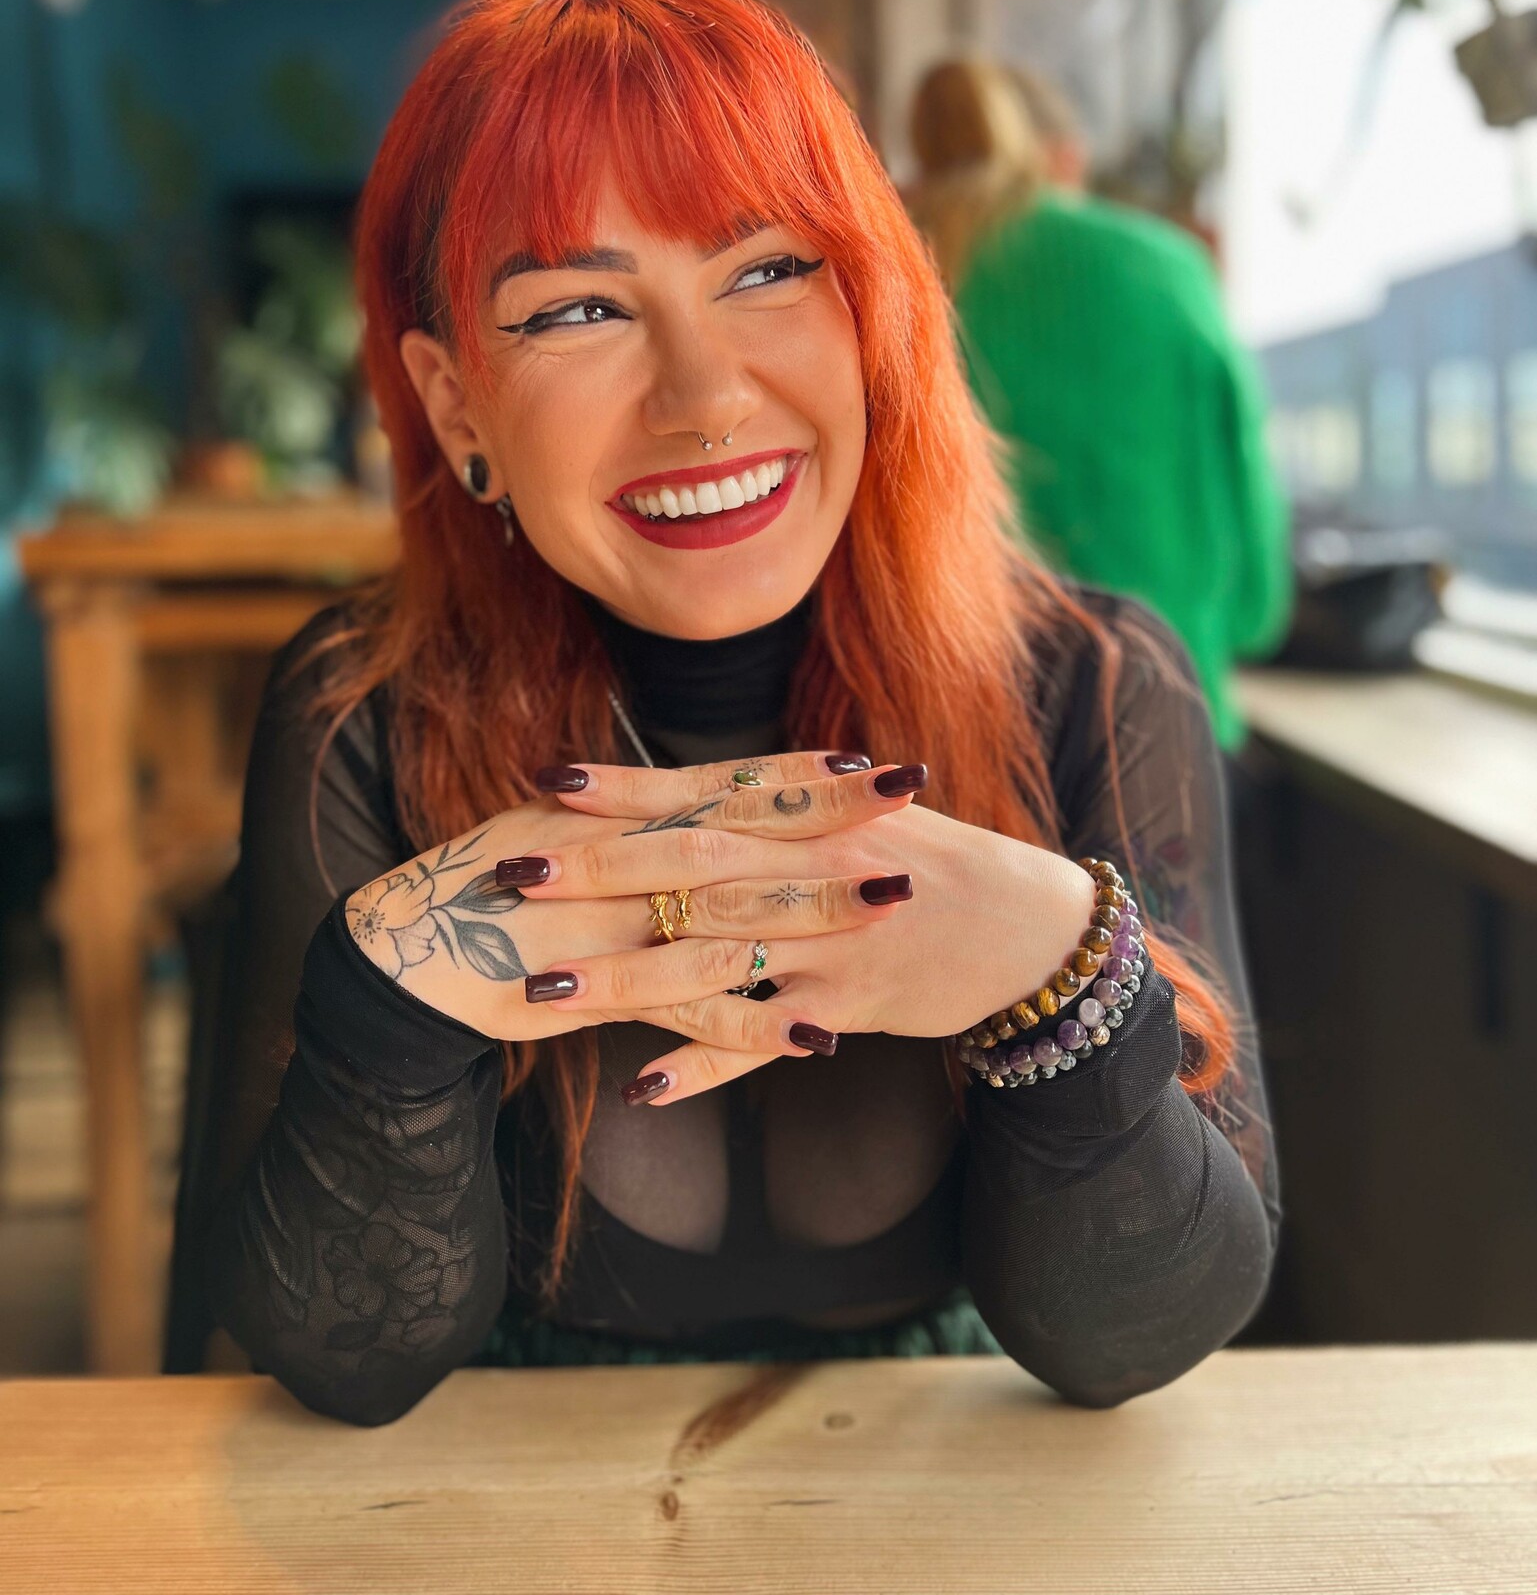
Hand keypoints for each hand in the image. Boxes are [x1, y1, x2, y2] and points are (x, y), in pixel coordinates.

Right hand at [341, 749, 918, 1049]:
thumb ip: (637, 816)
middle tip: (915, 807)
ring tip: (891, 910)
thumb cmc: (491, 886)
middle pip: (744, 838)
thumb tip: (706, 794)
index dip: (803, 778)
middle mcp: (624, 859)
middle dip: (832, 825)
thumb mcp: (564, 829)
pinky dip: (751, 1026)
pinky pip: (686, 1013)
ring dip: (815, 915)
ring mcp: (614, 925)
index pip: (728, 786)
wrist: (408, 946)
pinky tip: (815, 1037)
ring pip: (730, 918)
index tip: (873, 767)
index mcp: (620, 815)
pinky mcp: (598, 992)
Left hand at [527, 755, 1096, 1103]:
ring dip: (620, 980)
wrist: (1033, 930)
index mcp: (814, 814)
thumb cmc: (941, 865)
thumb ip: (787, 805)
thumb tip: (705, 785)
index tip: (549, 781)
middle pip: (689, 870)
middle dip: (594, 873)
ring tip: (539, 996)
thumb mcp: (870, 815)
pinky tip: (638, 1085)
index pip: (703, 793)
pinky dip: (702, 1066)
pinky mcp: (845, 1009)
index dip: (627, 789)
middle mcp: (815, 869)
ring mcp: (830, 941)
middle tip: (511, 876)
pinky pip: (760, 1041)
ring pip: (708, 960)